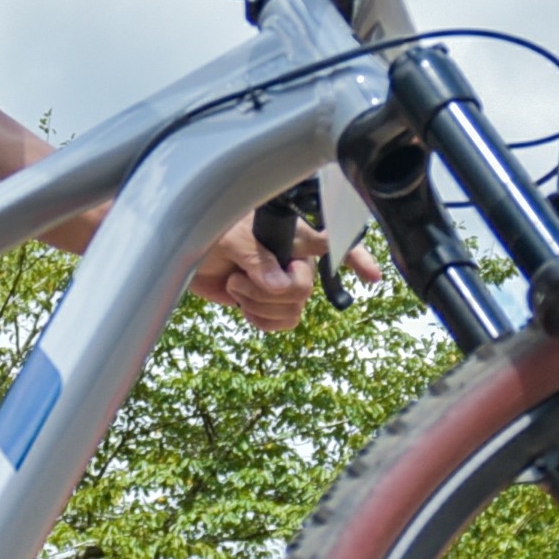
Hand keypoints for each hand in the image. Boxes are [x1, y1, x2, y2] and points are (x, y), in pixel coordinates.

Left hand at [191, 218, 385, 332]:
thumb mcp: (230, 239)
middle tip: (239, 279)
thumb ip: (257, 259)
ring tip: (237, 287)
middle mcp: (295, 261)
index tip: (372, 276)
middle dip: (267, 293)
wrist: (186, 258)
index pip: (331, 244)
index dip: (356, 258)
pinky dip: (261, 321)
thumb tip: (280, 285)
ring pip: (293, 311)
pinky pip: (282, 323)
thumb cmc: (211, 235)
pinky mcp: (269, 303)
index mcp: (292, 237)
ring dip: (259, 307)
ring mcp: (283, 283)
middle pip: (303, 290)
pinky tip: (245, 307)